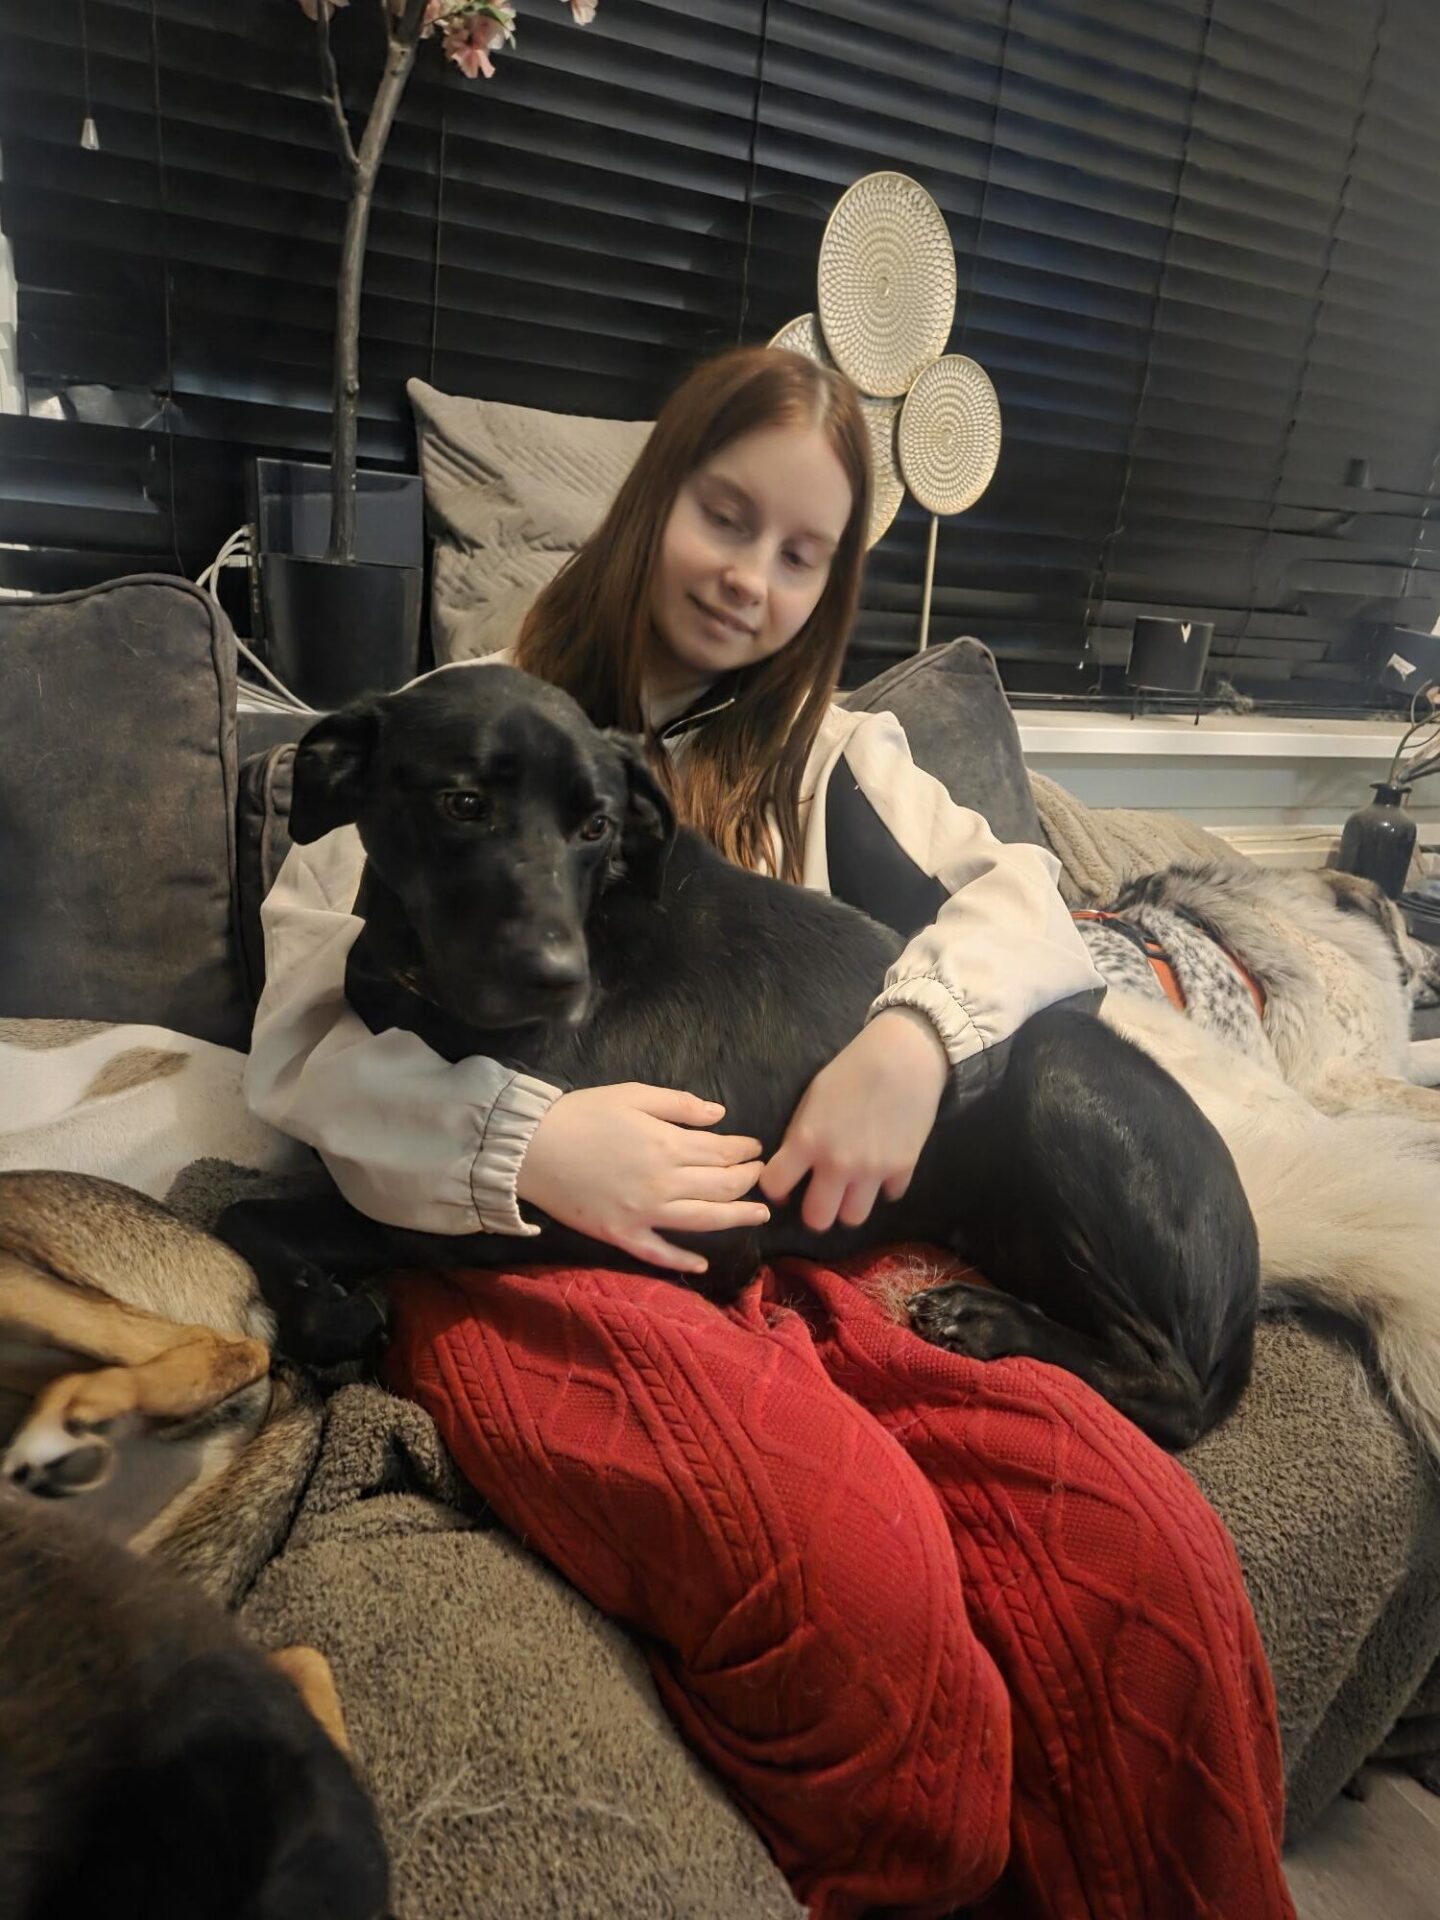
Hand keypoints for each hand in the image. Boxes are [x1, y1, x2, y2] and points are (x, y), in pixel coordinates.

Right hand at [516, 1084, 768, 1275]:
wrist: (531, 1148)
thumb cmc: (582, 1114)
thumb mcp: (633, 1094)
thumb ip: (680, 1105)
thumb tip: (720, 1115)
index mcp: (668, 1145)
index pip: (723, 1152)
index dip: (745, 1151)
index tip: (755, 1148)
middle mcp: (664, 1184)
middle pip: (721, 1187)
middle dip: (748, 1180)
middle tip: (760, 1176)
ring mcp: (644, 1215)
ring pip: (704, 1221)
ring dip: (737, 1218)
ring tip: (760, 1216)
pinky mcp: (622, 1236)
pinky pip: (660, 1254)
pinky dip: (683, 1260)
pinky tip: (703, 1264)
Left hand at [760, 1009, 948, 1232]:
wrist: (903, 1057)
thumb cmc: (851, 1070)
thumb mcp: (812, 1100)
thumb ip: (801, 1137)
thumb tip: (794, 1168)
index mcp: (807, 1140)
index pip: (775, 1186)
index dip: (777, 1189)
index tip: (785, 1186)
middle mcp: (837, 1163)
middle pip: (817, 1219)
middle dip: (815, 1212)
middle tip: (820, 1199)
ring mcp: (872, 1170)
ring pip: (853, 1219)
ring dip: (849, 1207)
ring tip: (851, 1191)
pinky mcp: (903, 1169)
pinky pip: (888, 1196)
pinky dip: (883, 1188)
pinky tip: (881, 1170)